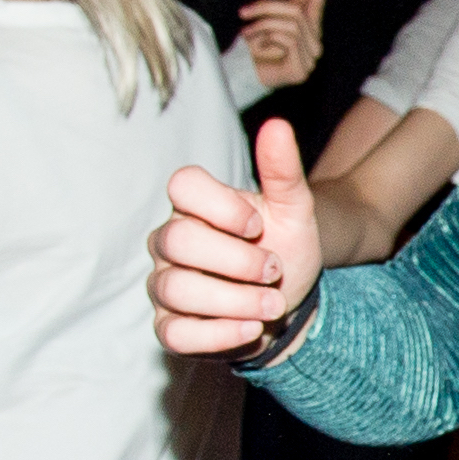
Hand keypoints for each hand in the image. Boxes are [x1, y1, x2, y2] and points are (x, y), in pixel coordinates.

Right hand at [152, 117, 320, 353]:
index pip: (182, 185)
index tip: (258, 225)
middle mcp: (169, 242)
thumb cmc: (281, 247)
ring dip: (235, 300)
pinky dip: (218, 334)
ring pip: (177, 289)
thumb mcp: (293, 210)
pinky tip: (251, 329)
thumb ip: (283, 170)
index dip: (222, 206)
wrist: (287, 302)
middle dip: (236, 260)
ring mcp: (164, 285)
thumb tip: (277, 125)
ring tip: (273, 304)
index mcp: (194, 206)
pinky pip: (175, 334)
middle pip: (178, 241)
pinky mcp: (169, 327)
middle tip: (274, 269)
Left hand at [234, 0, 327, 94]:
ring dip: (263, 25)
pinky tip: (259, 46)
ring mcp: (310, 59)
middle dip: (267, 8)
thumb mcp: (269, 22)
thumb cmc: (255, 49)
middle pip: (298, 11)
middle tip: (243, 12)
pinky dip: (269, 38)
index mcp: (309, 31)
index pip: (317, 4)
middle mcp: (315, 44)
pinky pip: (289, 39)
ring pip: (292, 24)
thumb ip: (288, 8)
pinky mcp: (301, 70)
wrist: (245, 77)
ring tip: (246, 32)